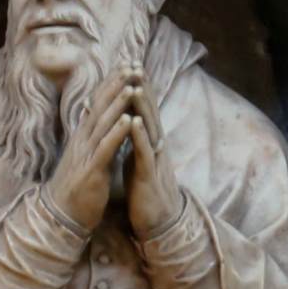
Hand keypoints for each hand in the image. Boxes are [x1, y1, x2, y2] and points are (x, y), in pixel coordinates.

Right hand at [47, 71, 140, 235]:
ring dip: (118, 104)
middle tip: (132, 66)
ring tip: (133, 86)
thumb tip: (99, 116)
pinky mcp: (91, 170)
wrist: (61, 216)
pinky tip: (128, 120)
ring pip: (103, 123)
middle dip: (117, 85)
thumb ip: (93, 136)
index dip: (112, 84)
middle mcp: (83, 140)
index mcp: (83, 136)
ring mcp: (86, 154)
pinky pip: (105, 148)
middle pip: (100, 106)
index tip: (126, 66)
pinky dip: (117, 132)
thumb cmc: (77, 187)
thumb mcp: (86, 156)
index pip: (98, 103)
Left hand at [123, 75, 182, 239]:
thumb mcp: (137, 161)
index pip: (144, 110)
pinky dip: (140, 135)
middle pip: (149, 112)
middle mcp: (155, 146)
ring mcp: (154, 159)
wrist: (159, 224)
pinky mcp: (149, 175)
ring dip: (142, 107)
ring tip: (135, 85)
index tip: (130, 65)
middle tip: (135, 63)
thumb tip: (128, 124)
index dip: (138, 87)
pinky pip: (145, 152)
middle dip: (142, 87)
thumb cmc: (146, 193)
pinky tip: (135, 121)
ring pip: (149, 127)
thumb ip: (135, 142)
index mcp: (149, 143)